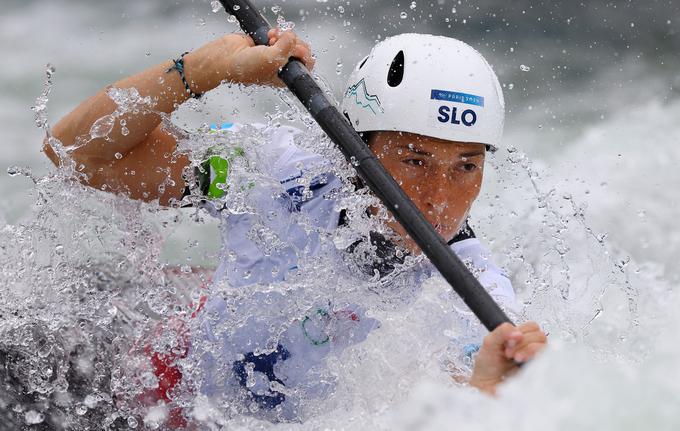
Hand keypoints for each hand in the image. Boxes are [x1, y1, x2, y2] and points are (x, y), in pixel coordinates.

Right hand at [183, 29, 314, 92]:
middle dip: (293, 43)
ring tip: (272, 39)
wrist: (225, 58)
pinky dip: (276, 33)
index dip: (304, 55)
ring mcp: (274, 54)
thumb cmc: (245, 68)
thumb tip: (292, 36)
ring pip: (290, 41)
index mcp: (285, 77)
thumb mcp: (272, 59)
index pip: (306, 66)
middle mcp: (281, 66)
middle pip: (300, 50)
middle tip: (280, 44)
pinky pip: (279, 35)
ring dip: (284, 36)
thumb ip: (287, 47)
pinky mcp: (266, 44)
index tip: (296, 50)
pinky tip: (269, 35)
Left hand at [468, 321, 546, 394]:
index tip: (508, 340)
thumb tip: (517, 332)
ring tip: (514, 358)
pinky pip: (547, 360)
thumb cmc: (488, 367)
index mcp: (519, 338)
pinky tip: (521, 362)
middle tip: (508, 352)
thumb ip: (501, 332)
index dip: (522, 330)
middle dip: (523, 341)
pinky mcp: (540, 371)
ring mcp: (536, 360)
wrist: (486, 386)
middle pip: (540, 335)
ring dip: (528, 349)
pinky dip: (534, 357)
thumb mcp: (489, 343)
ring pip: (544, 346)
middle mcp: (530, 348)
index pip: (532, 327)